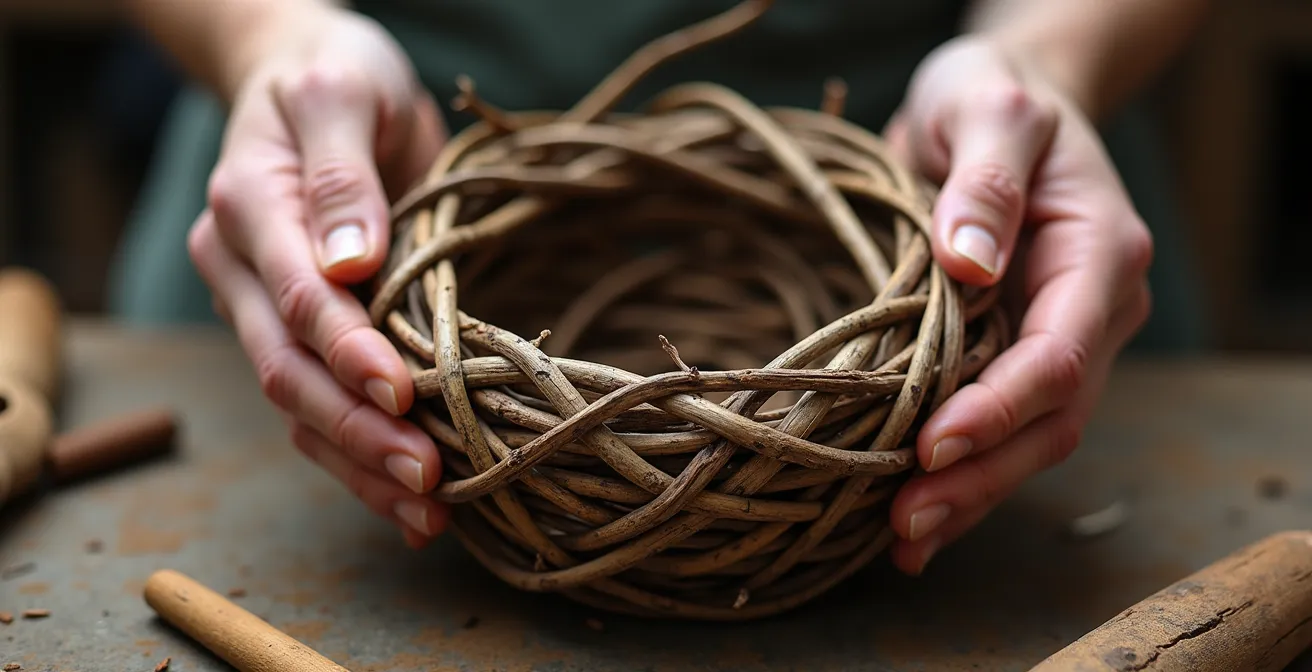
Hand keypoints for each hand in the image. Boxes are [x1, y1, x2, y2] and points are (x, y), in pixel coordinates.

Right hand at [185, 5, 449, 546]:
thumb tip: (351, 263)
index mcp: (248, 207)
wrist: (312, 76)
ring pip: (301, 406)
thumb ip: (341, 175)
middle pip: (289, 369)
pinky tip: (409, 500)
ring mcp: (266, 308)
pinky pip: (320, 407)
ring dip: (360, 464)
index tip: (401, 390)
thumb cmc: (335, 74)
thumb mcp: (343, 94)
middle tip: (426, 472)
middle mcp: (245, 270)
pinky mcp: (304, 332)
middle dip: (357, 429)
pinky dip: (360, 458)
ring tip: (426, 509)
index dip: (347, 349)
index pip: (295, 296)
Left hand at [882, 35, 1153, 573]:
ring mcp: (1055, 338)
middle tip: (908, 522)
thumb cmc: (993, 97)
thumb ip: (987, 177)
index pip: (1058, 354)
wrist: (995, 106)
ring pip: (1028, 440)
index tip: (933, 444)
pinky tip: (914, 523)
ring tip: (903, 539)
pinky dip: (960, 477)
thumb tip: (970, 261)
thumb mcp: (989, 107)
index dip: (999, 409)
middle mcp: (1090, 311)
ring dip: (969, 494)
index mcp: (1099, 255)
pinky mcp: (1011, 354)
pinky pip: (997, 428)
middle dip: (981, 477)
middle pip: (1050, 419)